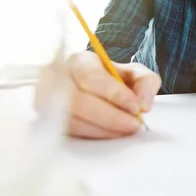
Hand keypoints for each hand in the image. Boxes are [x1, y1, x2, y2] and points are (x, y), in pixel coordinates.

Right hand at [34, 51, 161, 138]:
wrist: (102, 92)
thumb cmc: (115, 81)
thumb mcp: (137, 74)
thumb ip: (146, 83)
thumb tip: (142, 105)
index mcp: (80, 61)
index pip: (90, 76)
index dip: (113, 93)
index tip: (135, 106)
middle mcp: (59, 78)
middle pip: (77, 100)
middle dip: (110, 116)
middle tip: (133, 123)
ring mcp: (49, 100)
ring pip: (72, 118)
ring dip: (103, 128)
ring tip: (125, 129)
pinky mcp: (49, 120)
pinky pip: (69, 131)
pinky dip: (93, 134)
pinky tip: (111, 133)